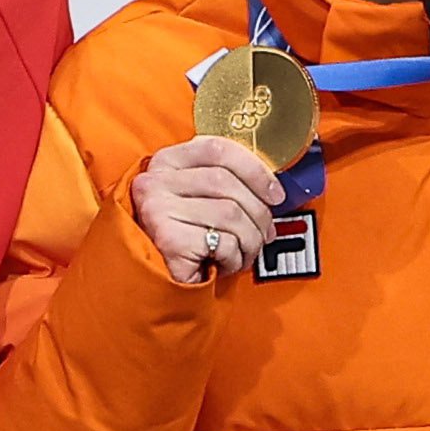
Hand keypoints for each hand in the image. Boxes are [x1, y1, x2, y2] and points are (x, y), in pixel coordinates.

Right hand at [130, 136, 282, 284]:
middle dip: (258, 212)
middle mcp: (156, 182)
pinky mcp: (169, 240)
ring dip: (250, 240)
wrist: (154, 280)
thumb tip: (272, 191)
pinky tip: (222, 265)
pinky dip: (234, 258)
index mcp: (166, 162)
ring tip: (242, 253)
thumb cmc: (183, 240)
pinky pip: (224, 243)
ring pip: (231, 214)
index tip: (275, 194)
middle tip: (265, 233)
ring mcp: (158, 209)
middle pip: (227, 183)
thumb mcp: (200, 200)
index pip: (218, 149)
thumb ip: (226, 185)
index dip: (255, 170)